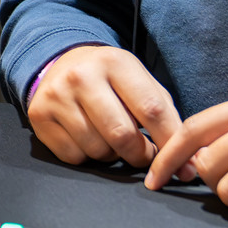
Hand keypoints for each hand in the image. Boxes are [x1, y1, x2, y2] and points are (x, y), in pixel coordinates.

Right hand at [26, 46, 182, 169]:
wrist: (61, 65)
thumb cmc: (110, 80)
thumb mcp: (139, 81)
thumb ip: (164, 114)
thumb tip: (187, 161)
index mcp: (116, 62)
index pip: (151, 110)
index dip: (170, 142)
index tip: (183, 164)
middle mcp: (82, 76)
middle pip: (122, 135)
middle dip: (141, 155)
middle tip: (144, 154)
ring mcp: (57, 96)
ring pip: (98, 150)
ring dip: (112, 154)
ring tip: (110, 136)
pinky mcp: (39, 116)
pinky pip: (74, 156)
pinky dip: (87, 156)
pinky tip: (87, 137)